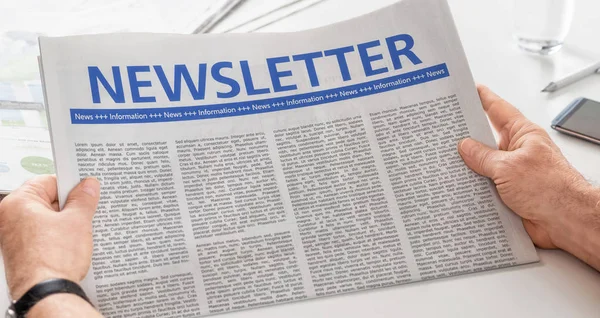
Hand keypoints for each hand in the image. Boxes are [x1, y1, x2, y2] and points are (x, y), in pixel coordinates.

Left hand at [0, 175, 99, 299]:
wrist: (47, 293)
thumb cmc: (52, 260)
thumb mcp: (78, 221)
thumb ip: (84, 199)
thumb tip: (88, 186)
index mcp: (17, 203)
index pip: (48, 180)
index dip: (71, 184)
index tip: (86, 189)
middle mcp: (9, 219)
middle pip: (46, 200)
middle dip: (69, 206)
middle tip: (86, 211)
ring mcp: (14, 238)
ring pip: (46, 220)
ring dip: (64, 223)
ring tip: (79, 231)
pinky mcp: (21, 254)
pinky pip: (43, 237)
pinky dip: (57, 238)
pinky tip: (71, 245)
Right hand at [458, 85, 597, 251]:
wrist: (568, 222)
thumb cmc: (553, 190)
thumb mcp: (508, 167)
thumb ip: (483, 156)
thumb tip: (465, 146)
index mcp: (523, 135)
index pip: (498, 110)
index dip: (483, 98)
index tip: (470, 90)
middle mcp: (518, 152)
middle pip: (487, 140)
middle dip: (467, 138)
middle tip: (446, 132)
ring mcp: (513, 173)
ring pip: (483, 166)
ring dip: (470, 169)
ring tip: (449, 165)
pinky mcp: (510, 194)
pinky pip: (485, 187)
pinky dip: (474, 189)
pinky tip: (462, 189)